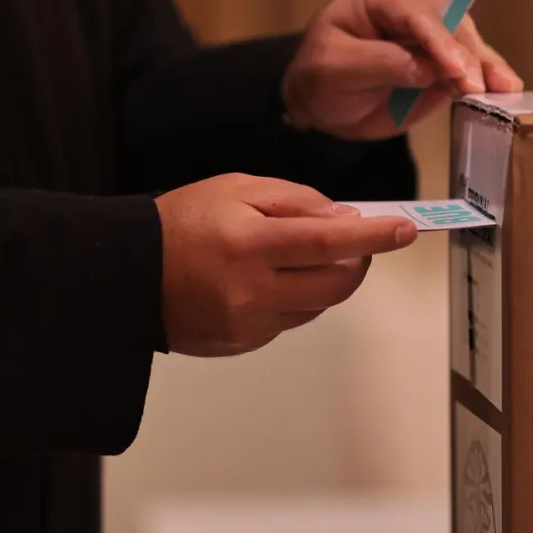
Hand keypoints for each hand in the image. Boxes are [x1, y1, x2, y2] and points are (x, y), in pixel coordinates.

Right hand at [153, 173, 416, 356]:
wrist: (126, 275)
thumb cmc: (182, 222)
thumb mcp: (236, 189)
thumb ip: (295, 201)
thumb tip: (343, 218)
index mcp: (249, 243)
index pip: (328, 241)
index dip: (372, 237)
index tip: (406, 230)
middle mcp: (252, 290)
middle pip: (336, 283)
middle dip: (357, 260)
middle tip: (353, 241)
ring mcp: (249, 324)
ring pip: (319, 304)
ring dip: (327, 278)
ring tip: (297, 256)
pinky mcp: (245, 343)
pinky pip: (293, 320)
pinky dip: (298, 297)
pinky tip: (270, 280)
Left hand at [281, 0, 523, 140]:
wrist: (325, 101)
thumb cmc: (322, 77)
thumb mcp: (335, 69)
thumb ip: (381, 64)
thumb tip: (427, 68)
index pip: (419, 15)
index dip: (441, 44)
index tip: (459, 72)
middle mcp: (418, 4)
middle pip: (453, 25)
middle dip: (469, 55)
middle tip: (480, 87)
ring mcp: (438, 31)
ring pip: (471, 43)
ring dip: (488, 65)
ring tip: (505, 88)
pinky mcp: (450, 58)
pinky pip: (474, 64)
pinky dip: (490, 76)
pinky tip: (508, 89)